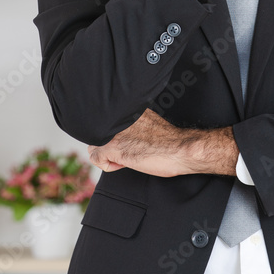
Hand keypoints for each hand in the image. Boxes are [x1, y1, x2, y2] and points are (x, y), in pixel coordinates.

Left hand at [87, 108, 237, 176]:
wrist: (180, 148)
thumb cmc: (171, 140)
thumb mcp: (149, 123)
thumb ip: (134, 123)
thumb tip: (127, 133)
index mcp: (128, 109)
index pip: (106, 120)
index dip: (114, 135)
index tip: (128, 142)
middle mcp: (118, 117)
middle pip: (97, 132)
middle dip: (107, 144)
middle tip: (126, 151)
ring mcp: (115, 132)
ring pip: (93, 144)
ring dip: (106, 154)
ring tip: (125, 158)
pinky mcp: (114, 147)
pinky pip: (96, 158)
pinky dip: (108, 165)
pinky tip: (123, 164)